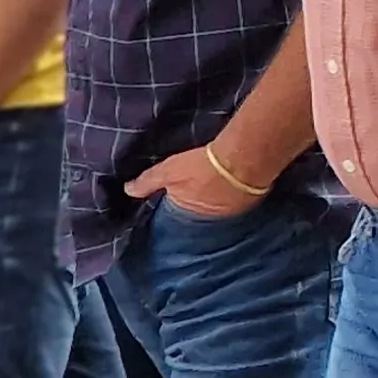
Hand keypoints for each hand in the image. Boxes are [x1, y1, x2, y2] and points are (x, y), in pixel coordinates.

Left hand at [125, 145, 269, 218]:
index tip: (169, 202)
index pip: (174, 217)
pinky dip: (232, 197)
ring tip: (212, 189)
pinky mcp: (250, 204)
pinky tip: (231, 186)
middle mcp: (208, 220)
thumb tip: (127, 190)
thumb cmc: (202, 165)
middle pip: (198, 215)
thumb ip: (146, 182)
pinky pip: (236, 203)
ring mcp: (231, 214)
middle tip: (193, 192)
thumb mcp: (168, 170)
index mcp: (186, 213)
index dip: (171, 207)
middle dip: (194, 206)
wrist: (244, 157)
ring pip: (218, 210)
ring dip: (215, 202)